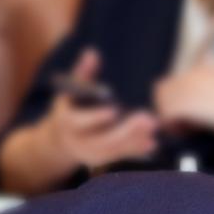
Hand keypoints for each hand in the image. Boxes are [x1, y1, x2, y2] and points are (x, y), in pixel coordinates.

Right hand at [44, 49, 157, 171]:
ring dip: (135, 140)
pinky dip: (135, 150)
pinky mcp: (101, 160)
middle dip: (126, 130)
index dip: (96, 117)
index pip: (80, 122)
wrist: (60, 140)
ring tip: (153, 127)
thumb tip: (93, 53)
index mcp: (67, 122)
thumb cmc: (70, 108)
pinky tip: (152, 143)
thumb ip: (83, 73)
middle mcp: (78, 141)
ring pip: (113, 150)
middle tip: (148, 117)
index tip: (115, 109)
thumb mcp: (71, 90)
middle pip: (102, 140)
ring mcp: (89, 154)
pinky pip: (119, 157)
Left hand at [152, 67, 213, 138]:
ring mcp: (186, 87)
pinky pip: (166, 115)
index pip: (174, 84)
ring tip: (188, 130)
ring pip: (161, 103)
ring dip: (171, 118)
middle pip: (162, 91)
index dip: (178, 102)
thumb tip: (195, 113)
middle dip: (169, 109)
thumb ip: (209, 99)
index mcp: (201, 71)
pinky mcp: (184, 102)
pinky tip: (190, 132)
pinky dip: (174, 126)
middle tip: (186, 125)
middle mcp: (190, 75)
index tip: (191, 117)